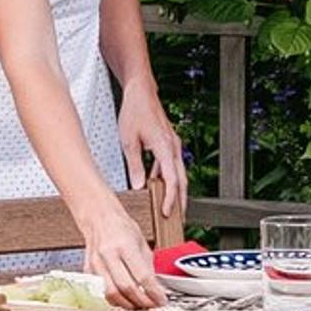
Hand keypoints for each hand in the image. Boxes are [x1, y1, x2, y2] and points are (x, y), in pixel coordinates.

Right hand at [81, 196, 166, 308]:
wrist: (99, 219)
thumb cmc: (121, 228)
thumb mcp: (142, 243)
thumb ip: (148, 267)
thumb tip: (156, 289)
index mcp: (125, 245)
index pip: (142, 275)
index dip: (154, 292)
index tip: (162, 300)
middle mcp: (108, 254)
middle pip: (126, 288)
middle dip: (142, 302)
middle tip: (152, 306)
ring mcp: (96, 264)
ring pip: (111, 294)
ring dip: (128, 305)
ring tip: (139, 305)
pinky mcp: (89, 271)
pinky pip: (102, 292)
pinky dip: (116, 300)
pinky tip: (125, 299)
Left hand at [119, 97, 188, 232]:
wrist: (141, 91)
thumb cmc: (136, 110)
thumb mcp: (129, 141)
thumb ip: (135, 166)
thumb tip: (139, 186)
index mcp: (165, 147)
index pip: (172, 179)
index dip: (170, 199)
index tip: (165, 212)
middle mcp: (173, 147)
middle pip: (182, 180)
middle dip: (180, 201)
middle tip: (177, 220)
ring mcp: (173, 145)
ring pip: (179, 173)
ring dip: (176, 191)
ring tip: (171, 208)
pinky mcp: (169, 144)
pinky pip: (172, 165)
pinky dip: (168, 178)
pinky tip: (159, 186)